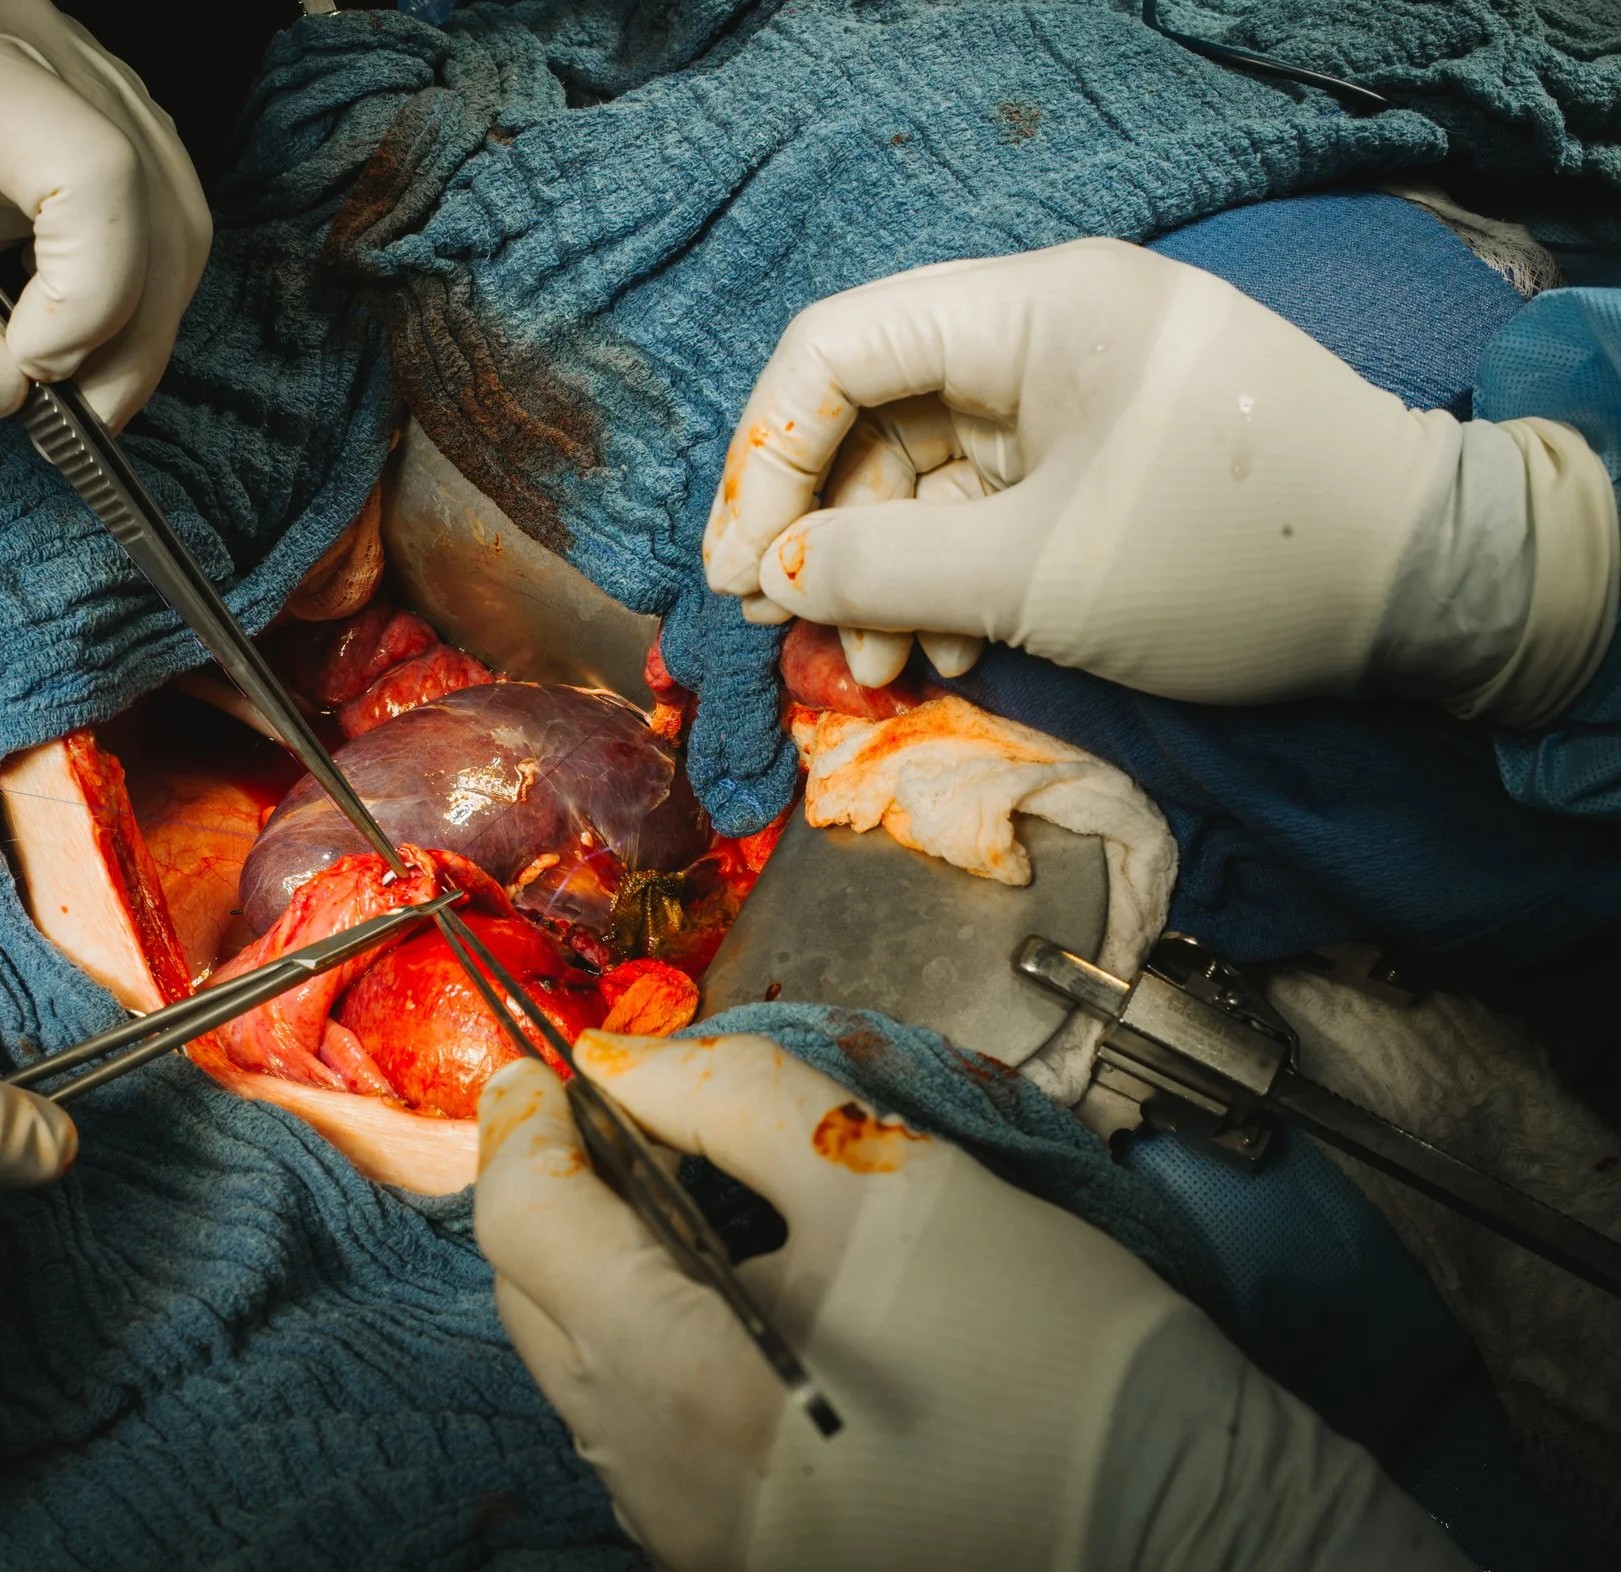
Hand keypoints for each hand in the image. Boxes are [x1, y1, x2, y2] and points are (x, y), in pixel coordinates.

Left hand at [0, 0, 210, 431]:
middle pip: (159, 208)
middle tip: (61, 416)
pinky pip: (155, 221)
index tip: (21, 360)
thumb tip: (11, 392)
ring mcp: (80, 85)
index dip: (87, 291)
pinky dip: (131, 302)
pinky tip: (68, 345)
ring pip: (175, 221)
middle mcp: (43, 57)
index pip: (96, 170)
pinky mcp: (90, 125)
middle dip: (126, 337)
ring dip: (140, 328)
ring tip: (69, 391)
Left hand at [473, 1032, 1536, 1571]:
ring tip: (691, 1205)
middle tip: (623, 1115)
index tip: (557, 1062)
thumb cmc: (1057, 1363)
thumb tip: (621, 1059)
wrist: (1194, 1556)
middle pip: (537, 1306)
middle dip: (563, 1197)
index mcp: (675, 1394)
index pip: (524, 1224)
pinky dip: (661, 1364)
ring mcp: (692, 1562)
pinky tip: (741, 1313)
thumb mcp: (894, 1183)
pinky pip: (651, 1452)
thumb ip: (731, 1099)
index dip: (531, 1123)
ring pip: (588, 1383)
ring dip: (611, 1281)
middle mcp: (654, 1498)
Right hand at [700, 239, 1615, 722]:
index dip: (765, 458)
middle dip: (828, 534)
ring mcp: (1075, 392)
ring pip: (922, 470)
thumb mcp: (1037, 576)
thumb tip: (770, 577)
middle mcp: (1045, 330)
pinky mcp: (1100, 452)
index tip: (738, 571)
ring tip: (889, 669)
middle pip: (871, 413)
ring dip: (887, 573)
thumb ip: (881, 571)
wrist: (1427, 590)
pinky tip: (953, 646)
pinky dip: (952, 576)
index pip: (838, 349)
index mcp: (1034, 311)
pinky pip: (984, 502)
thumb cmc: (1235, 559)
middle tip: (798, 637)